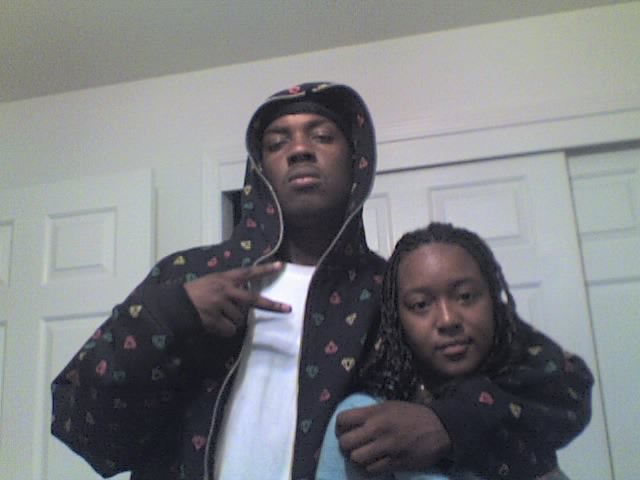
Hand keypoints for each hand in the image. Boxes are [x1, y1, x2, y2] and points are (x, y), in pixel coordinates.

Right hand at [183, 261, 290, 335]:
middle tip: (287, 309)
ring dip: (233, 322)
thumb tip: (245, 303)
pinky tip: (214, 325)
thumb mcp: (210, 282)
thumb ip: (227, 287)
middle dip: (272, 305)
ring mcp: (221, 305)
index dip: (264, 270)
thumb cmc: (193, 293)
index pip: (248, 272)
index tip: (280, 266)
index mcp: (224, 278)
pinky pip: (229, 330)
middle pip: (253, 299)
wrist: (174, 306)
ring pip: (240, 319)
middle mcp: (225, 290)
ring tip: (218, 317)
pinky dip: (224, 330)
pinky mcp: (216, 319)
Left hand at [336, 401, 450, 473]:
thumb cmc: (412, 414)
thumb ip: (369, 413)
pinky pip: (371, 470)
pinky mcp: (395, 463)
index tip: (343, 430)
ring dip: (357, 458)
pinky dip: (369, 467)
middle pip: (345, 442)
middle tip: (352, 444)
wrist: (439, 428)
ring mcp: (386, 447)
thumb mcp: (389, 406)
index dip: (339, 426)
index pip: (342, 419)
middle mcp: (377, 429)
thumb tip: (350, 422)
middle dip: (345, 445)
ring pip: (356, 458)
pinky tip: (374, 462)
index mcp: (374, 412)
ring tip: (362, 454)